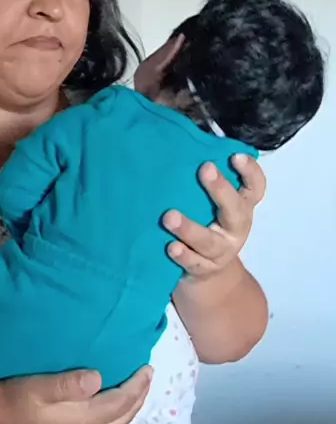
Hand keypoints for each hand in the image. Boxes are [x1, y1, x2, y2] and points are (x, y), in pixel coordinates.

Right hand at [0, 366, 152, 423]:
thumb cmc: (16, 397)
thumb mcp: (40, 386)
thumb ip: (69, 384)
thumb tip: (98, 378)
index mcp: (82, 423)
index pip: (120, 403)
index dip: (136, 386)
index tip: (147, 368)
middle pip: (123, 417)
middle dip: (139, 396)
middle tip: (148, 374)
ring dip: (131, 406)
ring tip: (138, 386)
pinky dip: (118, 413)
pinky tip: (116, 402)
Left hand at [163, 154, 265, 279]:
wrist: (209, 280)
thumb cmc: (207, 227)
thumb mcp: (212, 206)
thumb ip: (205, 182)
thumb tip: (184, 144)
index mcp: (241, 208)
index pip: (255, 188)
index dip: (250, 172)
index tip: (235, 156)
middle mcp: (235, 229)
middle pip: (235, 211)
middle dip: (221, 189)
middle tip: (204, 169)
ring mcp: (220, 252)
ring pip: (209, 241)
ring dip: (189, 228)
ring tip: (169, 217)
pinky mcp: (203, 270)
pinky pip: (194, 263)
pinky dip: (183, 255)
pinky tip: (171, 247)